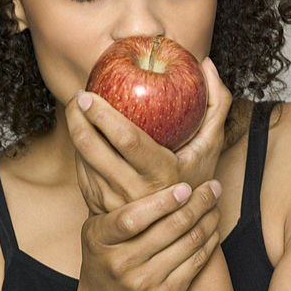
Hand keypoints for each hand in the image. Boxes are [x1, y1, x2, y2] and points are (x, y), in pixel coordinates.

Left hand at [66, 56, 233, 215]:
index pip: (127, 140)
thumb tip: (206, 63)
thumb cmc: (194, 174)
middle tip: (77, 97)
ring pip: (83, 161)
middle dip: (78, 120)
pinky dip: (79, 150)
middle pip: (94, 150)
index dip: (103, 116)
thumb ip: (216, 103)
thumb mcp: (211, 143)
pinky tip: (82, 132)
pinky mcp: (99, 208)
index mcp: (162, 174)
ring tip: (76, 110)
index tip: (89, 94)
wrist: (175, 227)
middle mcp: (135, 193)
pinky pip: (81, 173)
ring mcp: (114, 203)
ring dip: (74, 131)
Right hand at [75, 179, 221, 290]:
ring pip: (188, 244)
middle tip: (211, 187)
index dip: (161, 202)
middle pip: (169, 229)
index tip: (184, 187)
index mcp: (101, 240)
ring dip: (208, 220)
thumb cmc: (104, 257)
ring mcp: (144, 283)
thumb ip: (116, 204)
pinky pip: (195, 264)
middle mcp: (121, 263)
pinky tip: (212, 228)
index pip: (132, 219)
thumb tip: (139, 159)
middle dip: (197, 204)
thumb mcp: (96, 231)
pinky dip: (208, 243)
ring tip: (214, 203)